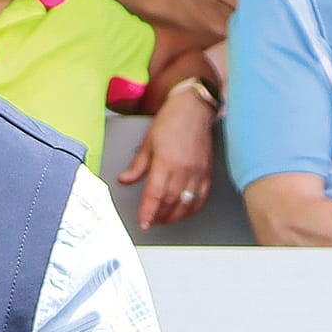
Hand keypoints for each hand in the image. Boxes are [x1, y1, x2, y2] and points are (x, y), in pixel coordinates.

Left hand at [119, 88, 214, 228]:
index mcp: (165, 161)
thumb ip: (137, 166)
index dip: (148, 212)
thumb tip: (124, 180)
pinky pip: (202, 196)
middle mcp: (183, 168)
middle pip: (170, 201)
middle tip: (151, 222)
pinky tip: (185, 212)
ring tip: (165, 220)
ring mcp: (197, 171)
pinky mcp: (207, 171)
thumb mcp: (147, 143)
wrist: (194, 108)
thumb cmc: (171, 121)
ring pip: (186, 202)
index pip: (155, 194)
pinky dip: (193, 208)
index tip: (143, 223)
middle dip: (159, 215)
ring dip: (175, 215)